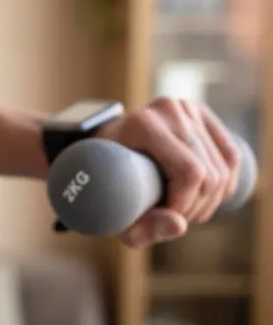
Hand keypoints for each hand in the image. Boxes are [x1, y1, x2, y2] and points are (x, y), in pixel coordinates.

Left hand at [96, 97, 241, 247]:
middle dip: (197, 206)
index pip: (189, 172)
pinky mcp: (201, 114)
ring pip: (223, 169)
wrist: (104, 146)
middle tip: (174, 217)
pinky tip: (202, 196)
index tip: (167, 218)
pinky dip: (223, 186)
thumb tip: (179, 225)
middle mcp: (168, 109)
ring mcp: (187, 108)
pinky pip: (231, 157)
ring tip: (183, 208)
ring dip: (210, 200)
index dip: (186, 204)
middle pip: (209, 173)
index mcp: (143, 124)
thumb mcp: (113, 210)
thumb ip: (141, 227)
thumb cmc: (106, 181)